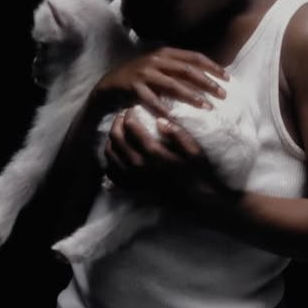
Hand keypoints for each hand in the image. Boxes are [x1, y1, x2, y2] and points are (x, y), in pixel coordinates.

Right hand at [89, 47, 228, 120]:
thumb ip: (178, 68)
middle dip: (207, 83)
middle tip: (222, 95)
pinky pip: (151, 99)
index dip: (212, 67)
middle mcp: (156, 60)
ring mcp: (144, 73)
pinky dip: (163, 108)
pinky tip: (174, 117)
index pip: (194, 57)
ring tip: (205, 107)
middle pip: (187, 70)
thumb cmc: (141, 76)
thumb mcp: (160, 66)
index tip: (228, 79)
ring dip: (191, 96)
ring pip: (172, 85)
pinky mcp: (133, 87)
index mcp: (165, 52)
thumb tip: (207, 76)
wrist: (111, 83)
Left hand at [104, 108, 225, 205]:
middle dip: (117, 123)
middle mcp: (140, 166)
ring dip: (111, 139)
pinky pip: (113, 173)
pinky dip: (109, 160)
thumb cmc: (198, 171)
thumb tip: (160, 120)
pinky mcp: (133, 188)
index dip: (128, 116)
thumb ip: (178, 133)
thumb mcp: (195, 149)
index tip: (132, 109)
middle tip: (122, 116)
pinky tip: (115, 152)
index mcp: (155, 154)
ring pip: (111, 155)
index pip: (132, 128)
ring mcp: (134, 178)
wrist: (197, 198)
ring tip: (118, 131)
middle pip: (117, 139)